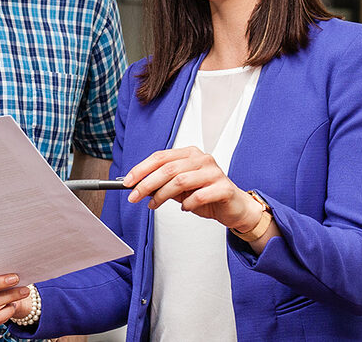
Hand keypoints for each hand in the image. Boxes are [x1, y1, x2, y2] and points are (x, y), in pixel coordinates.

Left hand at [124, 146, 261, 230]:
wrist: (234, 207)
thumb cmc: (206, 194)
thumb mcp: (180, 189)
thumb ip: (162, 184)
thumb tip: (138, 186)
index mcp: (189, 154)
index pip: (160, 157)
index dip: (141, 169)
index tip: (127, 181)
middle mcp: (202, 159)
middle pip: (168, 168)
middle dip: (147, 184)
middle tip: (134, 196)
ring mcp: (214, 172)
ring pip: (181, 180)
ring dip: (163, 195)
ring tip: (155, 205)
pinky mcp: (224, 188)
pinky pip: (200, 195)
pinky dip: (188, 204)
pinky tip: (185, 208)